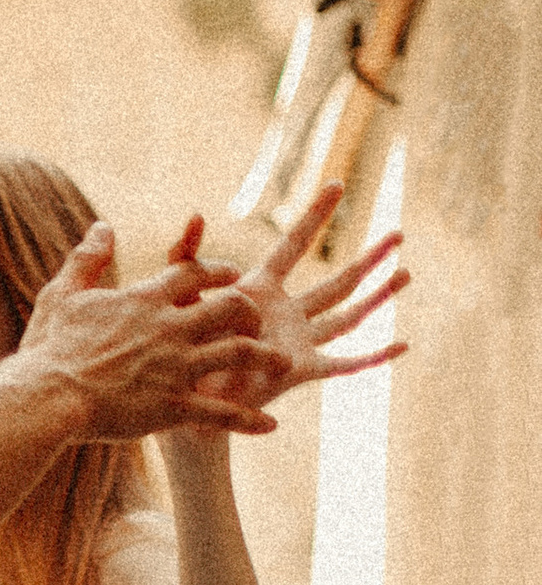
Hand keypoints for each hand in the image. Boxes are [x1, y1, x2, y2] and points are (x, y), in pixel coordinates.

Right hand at [20, 222, 296, 438]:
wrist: (47, 397)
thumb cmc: (49, 348)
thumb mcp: (62, 294)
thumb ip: (87, 258)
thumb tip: (103, 226)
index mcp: (145, 300)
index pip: (194, 273)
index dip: (218, 270)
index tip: (232, 273)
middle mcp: (170, 329)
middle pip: (230, 306)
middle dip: (249, 308)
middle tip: (258, 316)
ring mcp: (175, 368)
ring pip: (240, 353)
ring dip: (266, 356)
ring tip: (283, 362)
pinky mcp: (172, 407)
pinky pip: (222, 414)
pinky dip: (248, 420)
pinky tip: (270, 425)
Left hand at [160, 191, 404, 413]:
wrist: (181, 401)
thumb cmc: (177, 349)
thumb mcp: (182, 298)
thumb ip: (187, 257)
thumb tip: (195, 215)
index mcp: (260, 289)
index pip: (294, 244)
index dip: (314, 215)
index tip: (336, 183)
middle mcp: (287, 313)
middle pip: (336, 281)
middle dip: (368, 258)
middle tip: (398, 233)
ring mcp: (298, 342)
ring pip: (348, 315)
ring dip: (378, 296)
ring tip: (406, 273)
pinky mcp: (302, 371)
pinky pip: (346, 364)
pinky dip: (375, 356)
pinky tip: (403, 344)